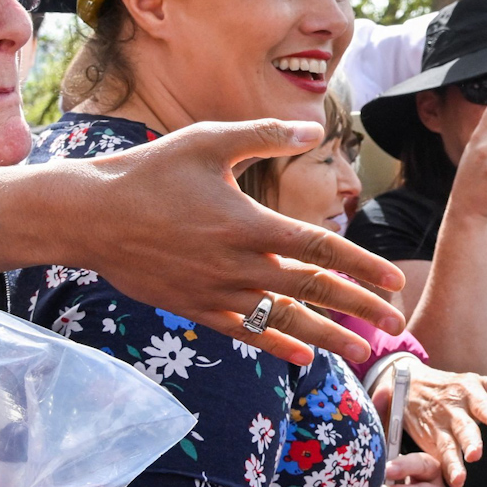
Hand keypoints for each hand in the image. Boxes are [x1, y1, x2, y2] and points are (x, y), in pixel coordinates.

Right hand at [0, 118, 407, 365]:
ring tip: (361, 351)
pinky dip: (276, 344)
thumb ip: (266, 135)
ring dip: (326, 337)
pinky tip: (301, 357)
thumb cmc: (152, 171)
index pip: (322, 250)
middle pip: (313, 291)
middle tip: (396, 323)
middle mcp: (240, 264)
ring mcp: (218, 292)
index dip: (362, 267)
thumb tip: (315, 129)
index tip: (393, 282)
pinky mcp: (196, 308)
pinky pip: (245, 332)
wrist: (91, 216)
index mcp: (251, 224)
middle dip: (359, 308)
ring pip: (284, 320)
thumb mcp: (209, 141)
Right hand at [372, 354, 486, 486]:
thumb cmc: (455, 387)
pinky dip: (440, 470)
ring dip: (452, 462)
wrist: (407, 386)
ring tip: (460, 479)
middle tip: (475, 455)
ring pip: (446, 446)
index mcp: (469, 393)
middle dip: (469, 441)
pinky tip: (448, 484)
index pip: (483, 404)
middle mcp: (454, 410)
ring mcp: (438, 427)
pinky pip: (434, 457)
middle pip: (463, 427)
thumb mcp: (480, 382)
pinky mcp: (427, 443)